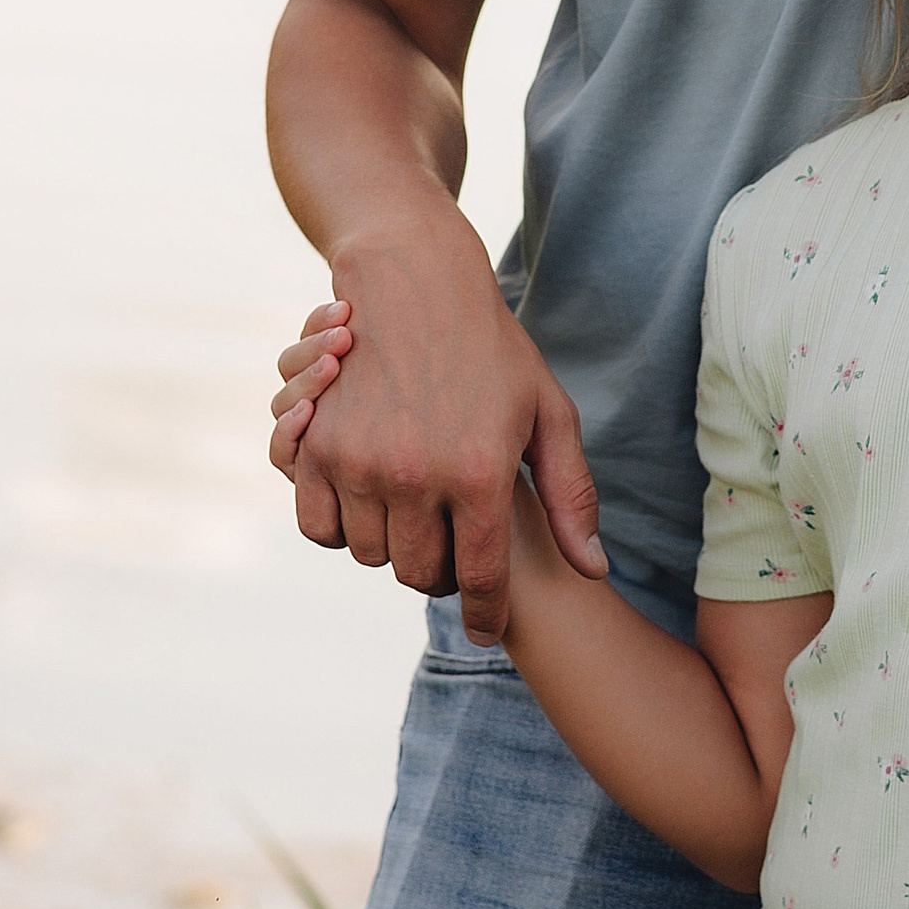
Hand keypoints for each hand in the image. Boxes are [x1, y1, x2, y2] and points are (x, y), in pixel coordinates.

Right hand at [269, 223, 608, 635]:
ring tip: (414, 510)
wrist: (414, 281)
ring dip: (390, 543)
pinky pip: (318, 525)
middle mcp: (414, 475)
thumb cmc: (493, 350)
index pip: (479, 580)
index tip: (485, 627)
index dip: (483, 614)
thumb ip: (572, 496)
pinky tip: (368, 496)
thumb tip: (592, 570)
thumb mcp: (549, 413)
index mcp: (479, 473)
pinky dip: (339, 523)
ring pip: (368, 554)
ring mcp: (358, 461)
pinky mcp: (316, 446)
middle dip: (437, 570)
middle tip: (450, 542)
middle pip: (417, 575)